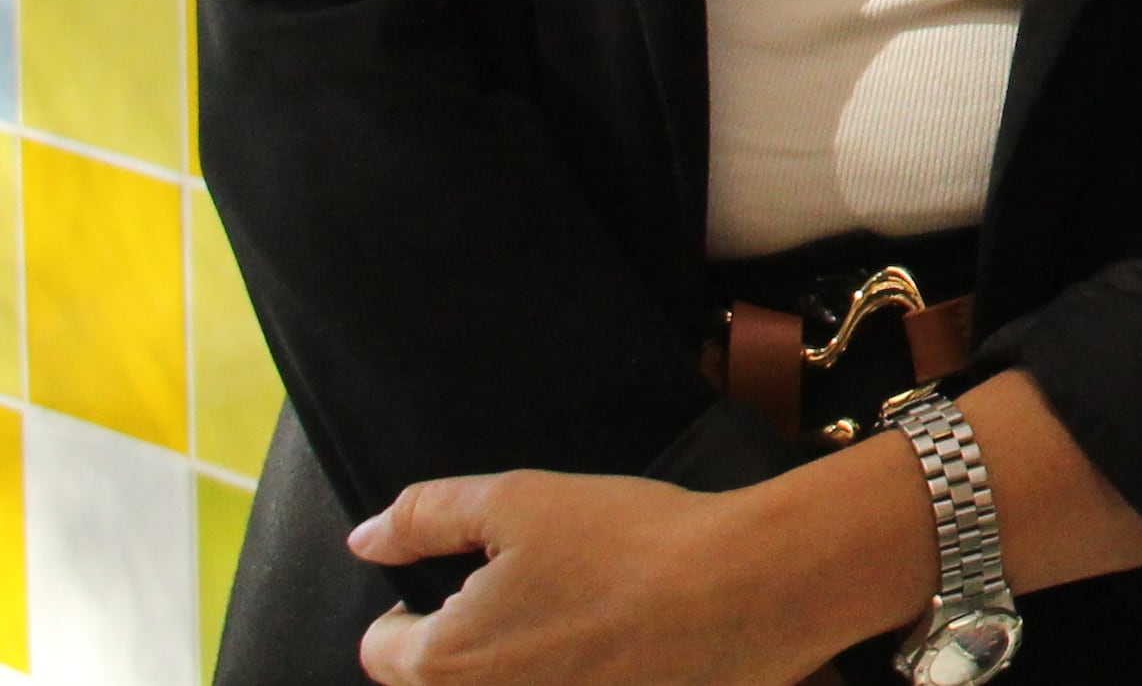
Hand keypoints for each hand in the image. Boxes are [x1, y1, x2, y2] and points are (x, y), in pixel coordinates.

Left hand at [347, 462, 925, 685]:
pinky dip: (586, 675)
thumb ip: (426, 515)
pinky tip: (624, 649)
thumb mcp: (518, 501)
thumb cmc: (629, 544)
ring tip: (588, 621)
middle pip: (443, 679)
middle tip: (543, 595)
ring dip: (529, 666)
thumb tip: (367, 539)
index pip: (383, 648)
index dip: (418, 604)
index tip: (479, 577)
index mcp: (444, 662)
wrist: (746, 592)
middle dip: (475, 641)